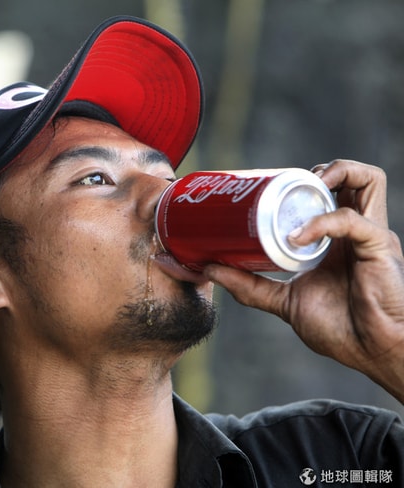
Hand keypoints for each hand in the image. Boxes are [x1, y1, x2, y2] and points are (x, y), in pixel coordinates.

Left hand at [204, 160, 403, 402]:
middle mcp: (357, 231)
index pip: (330, 191)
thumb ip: (250, 287)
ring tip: (301, 192)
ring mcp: (371, 235)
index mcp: (338, 239)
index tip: (266, 187)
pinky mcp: (379, 247)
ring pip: (368, 179)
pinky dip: (320, 222)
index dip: (303, 182)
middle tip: (284, 187)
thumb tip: (208, 269)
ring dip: (332, 174)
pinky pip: (352, 220)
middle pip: (351, 176)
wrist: (373, 354)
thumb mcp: (285, 302)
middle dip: (319, 171)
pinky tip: (296, 238)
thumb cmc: (342, 330)